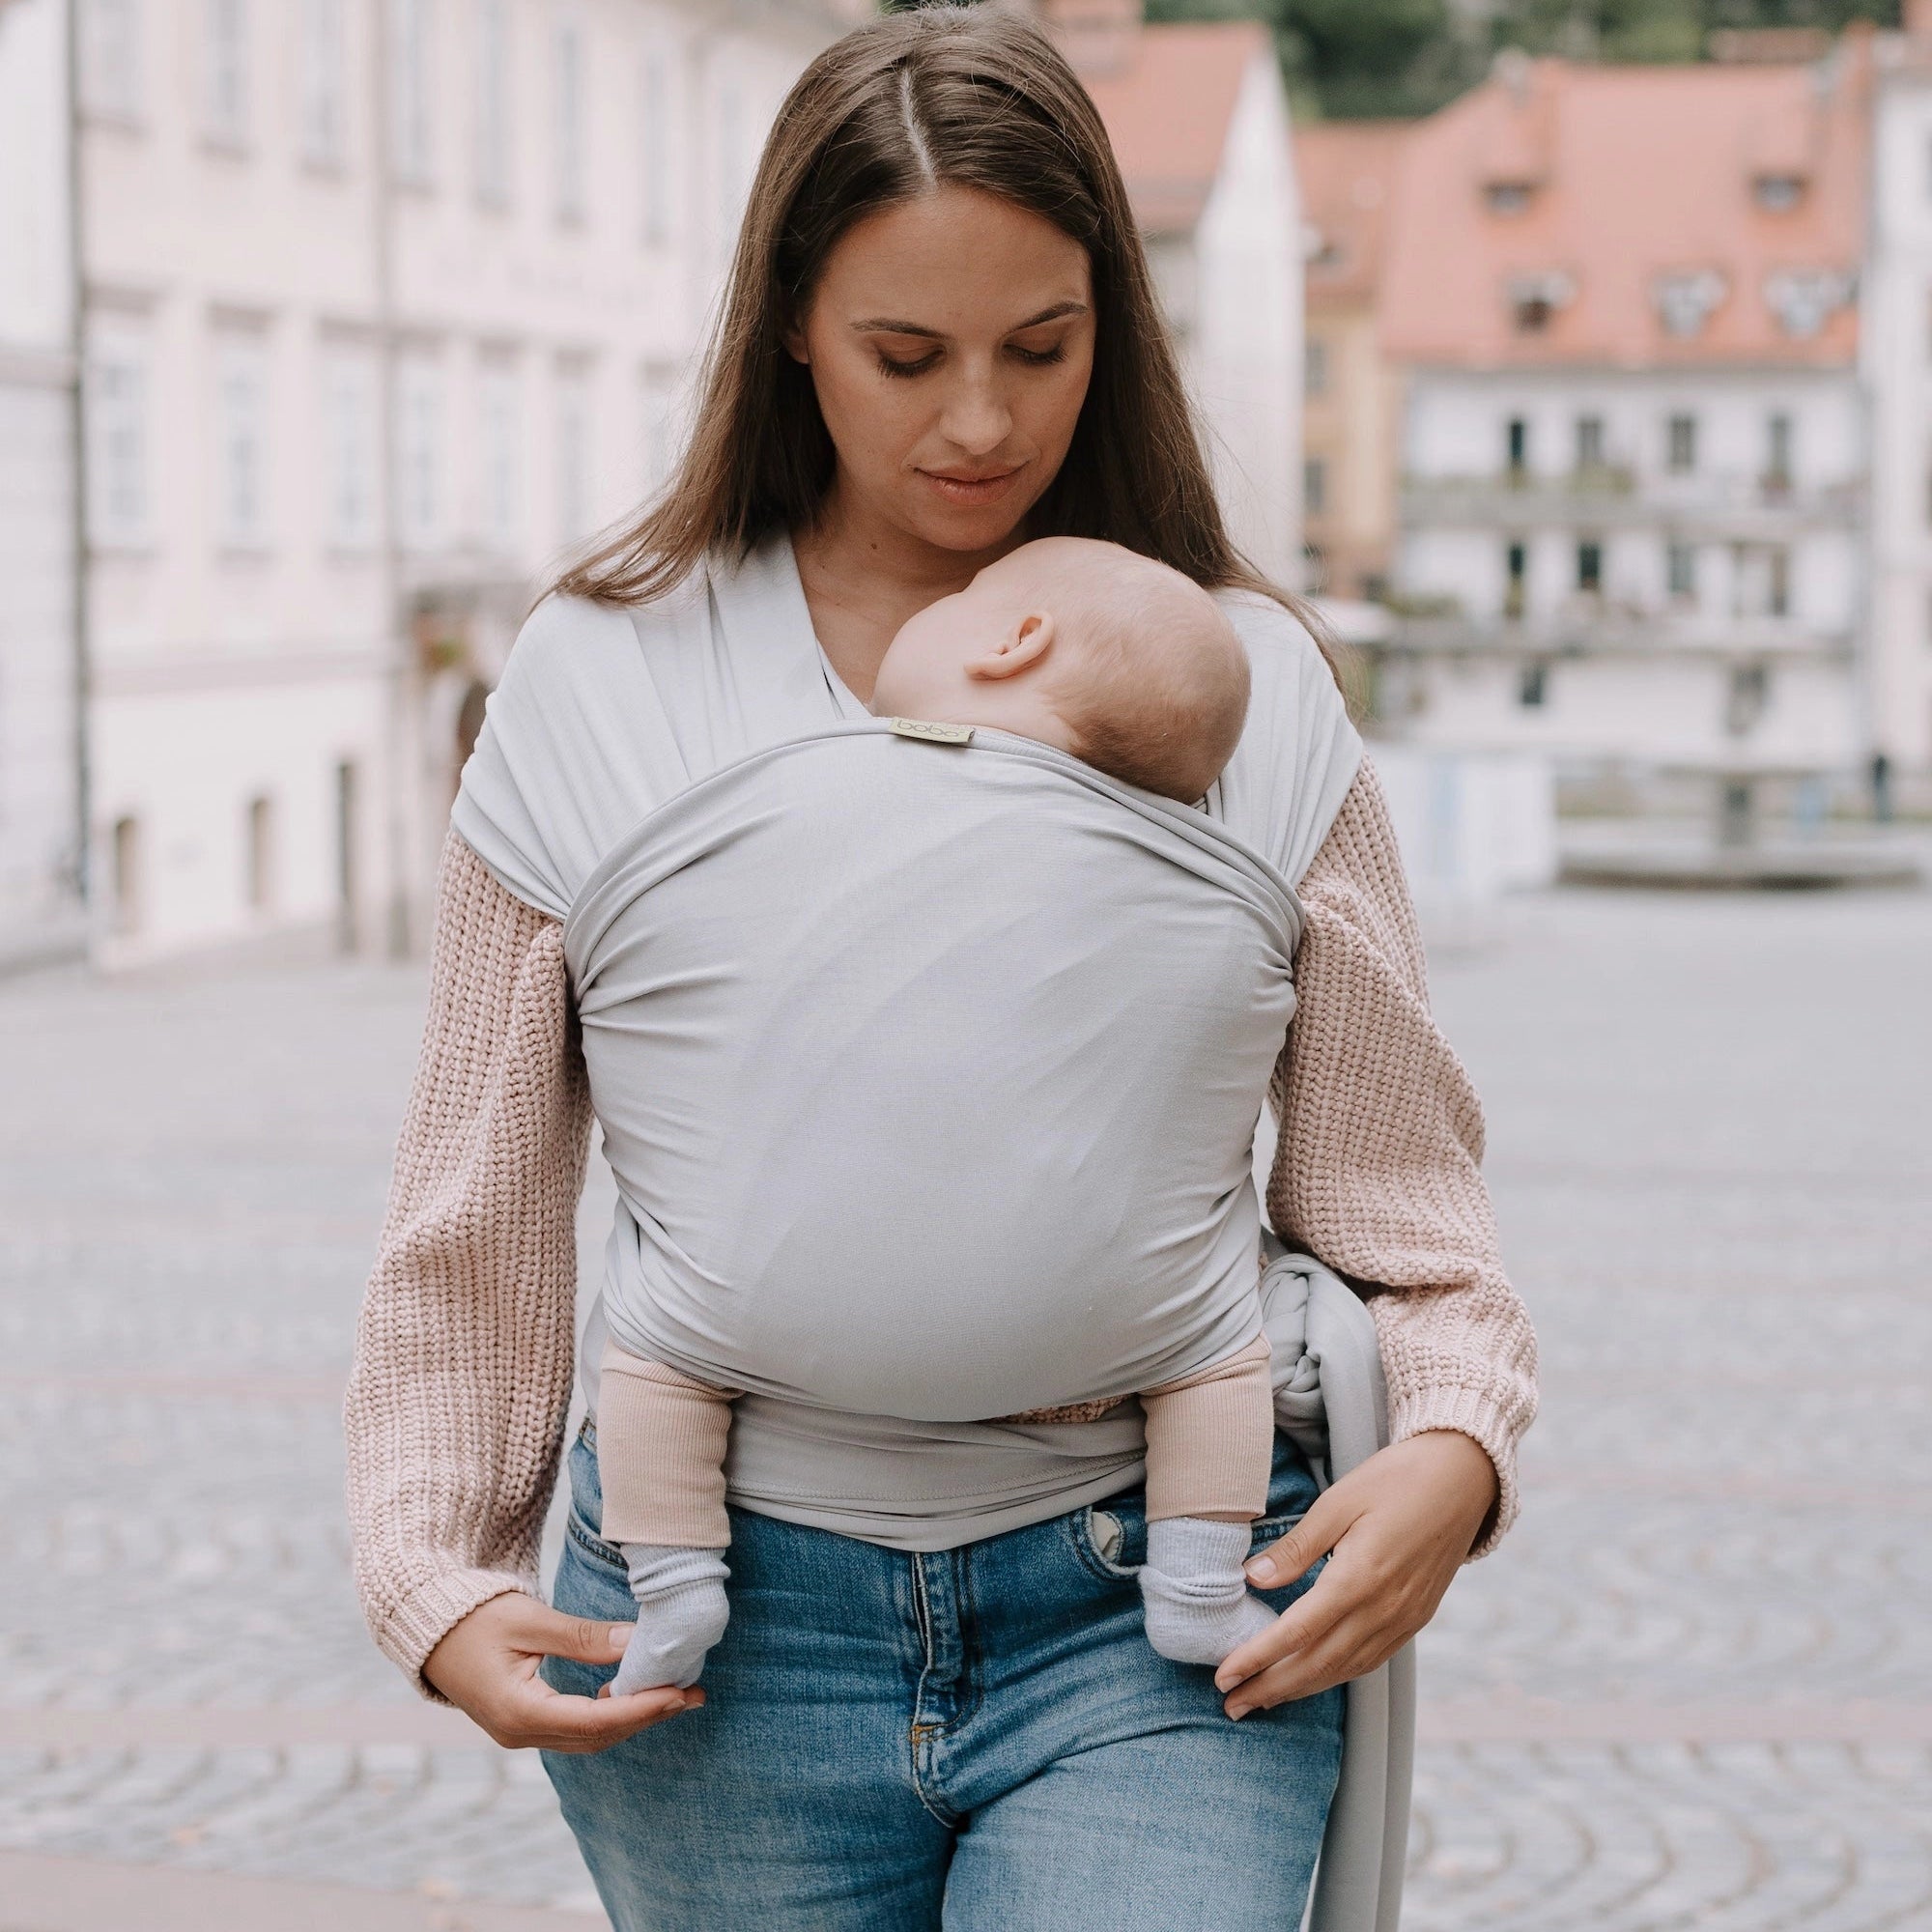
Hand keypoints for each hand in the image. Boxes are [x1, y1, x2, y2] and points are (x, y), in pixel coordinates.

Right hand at [423, 1593, 700, 1751]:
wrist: (427, 1628)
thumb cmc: (474, 1617)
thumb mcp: (531, 1619)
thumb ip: (584, 1636)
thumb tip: (638, 1641)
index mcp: (518, 1711)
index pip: (594, 1719)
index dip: (641, 1708)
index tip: (679, 1692)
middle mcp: (519, 1733)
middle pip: (597, 1736)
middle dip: (647, 1716)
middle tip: (692, 1693)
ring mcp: (519, 1733)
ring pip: (588, 1738)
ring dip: (632, 1718)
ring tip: (674, 1694)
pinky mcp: (523, 1724)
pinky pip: (575, 1729)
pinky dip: (609, 1715)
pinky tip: (632, 1694)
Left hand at [1213, 1430, 1496, 1718]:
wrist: (1463, 1479)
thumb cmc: (1395, 1480)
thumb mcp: (1338, 1502)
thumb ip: (1296, 1547)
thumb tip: (1253, 1578)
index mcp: (1358, 1579)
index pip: (1297, 1632)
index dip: (1257, 1658)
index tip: (1224, 1676)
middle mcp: (1383, 1610)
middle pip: (1317, 1664)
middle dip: (1270, 1688)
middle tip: (1231, 1704)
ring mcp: (1403, 1620)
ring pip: (1343, 1670)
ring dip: (1300, 1689)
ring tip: (1262, 1699)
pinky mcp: (1415, 1620)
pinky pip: (1369, 1661)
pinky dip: (1335, 1676)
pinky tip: (1313, 1678)